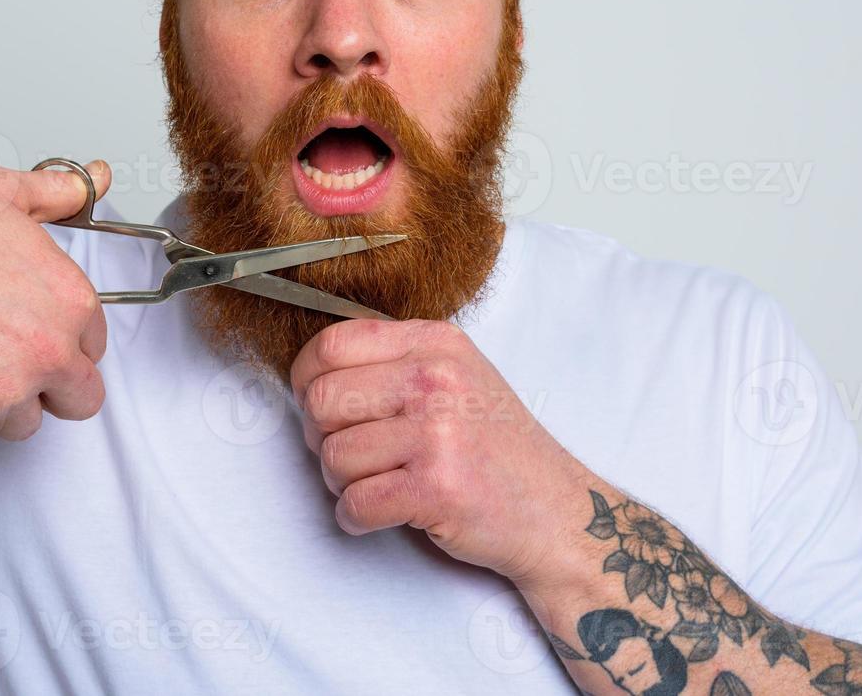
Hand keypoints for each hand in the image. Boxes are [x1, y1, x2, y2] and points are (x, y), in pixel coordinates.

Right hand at [0, 161, 112, 439]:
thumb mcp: (6, 194)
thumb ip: (62, 194)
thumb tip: (99, 178)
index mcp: (71, 303)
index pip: (94, 347)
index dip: (65, 341)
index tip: (36, 332)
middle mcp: (48, 351)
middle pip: (80, 400)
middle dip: (53, 388)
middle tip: (13, 362)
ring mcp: (5, 389)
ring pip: (23, 422)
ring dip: (1, 402)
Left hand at [291, 319, 579, 585]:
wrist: (554, 511)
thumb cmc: (496, 448)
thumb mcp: (456, 376)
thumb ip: (395, 362)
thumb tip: (313, 375)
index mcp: (435, 343)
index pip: (332, 345)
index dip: (307, 380)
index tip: (316, 405)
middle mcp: (436, 379)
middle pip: (322, 400)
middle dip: (320, 437)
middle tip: (348, 455)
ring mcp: (437, 432)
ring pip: (333, 455)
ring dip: (342, 483)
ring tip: (378, 485)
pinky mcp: (436, 486)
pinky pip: (355, 503)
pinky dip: (356, 519)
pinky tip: (382, 513)